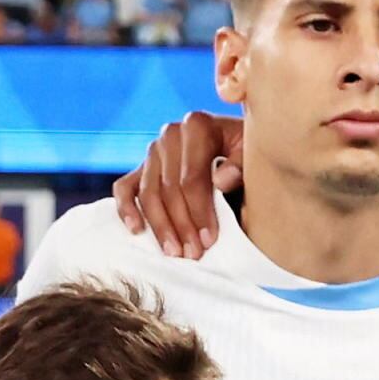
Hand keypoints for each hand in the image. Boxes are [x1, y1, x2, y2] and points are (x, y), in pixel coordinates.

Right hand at [109, 111, 244, 255]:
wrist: (236, 144)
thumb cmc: (246, 154)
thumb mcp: (253, 154)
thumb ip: (241, 164)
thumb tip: (221, 180)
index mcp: (197, 126)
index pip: (192, 176)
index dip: (199, 211)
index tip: (209, 240)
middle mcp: (171, 134)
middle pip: (169, 187)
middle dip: (181, 225)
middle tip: (193, 253)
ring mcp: (153, 150)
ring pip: (148, 192)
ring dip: (160, 226)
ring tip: (174, 252)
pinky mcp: (142, 166)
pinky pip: (125, 187)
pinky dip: (126, 209)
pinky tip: (136, 230)